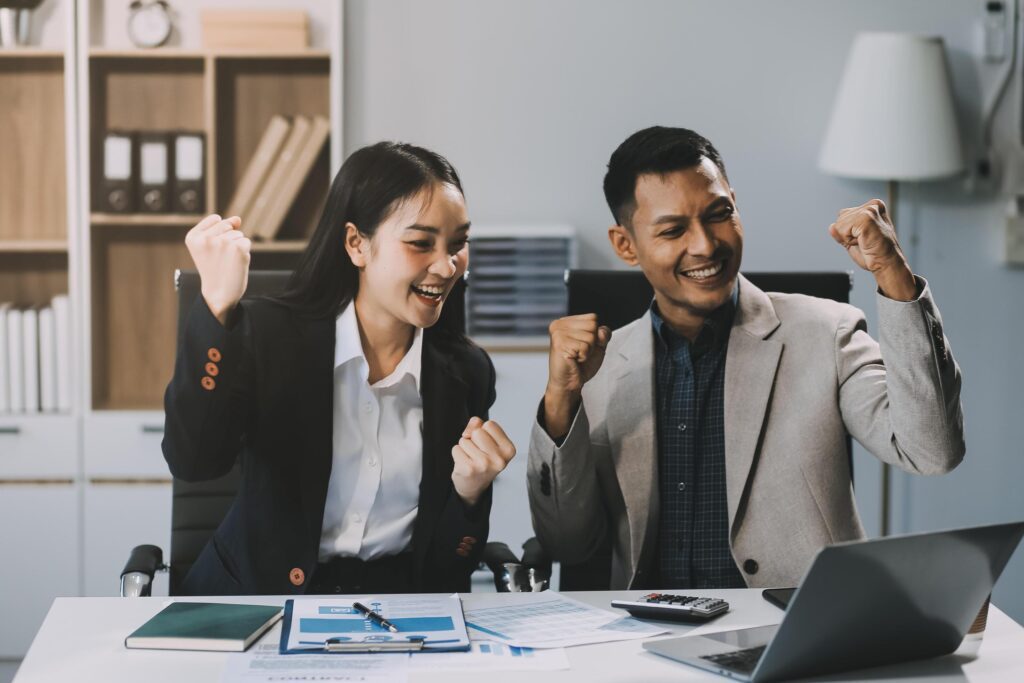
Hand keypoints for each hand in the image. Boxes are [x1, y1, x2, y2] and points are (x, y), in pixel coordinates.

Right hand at [184, 214, 250, 324]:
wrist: (219, 294)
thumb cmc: (214, 269)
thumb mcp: (210, 246)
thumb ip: (222, 227)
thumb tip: (237, 218)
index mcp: (193, 237)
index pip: (216, 219)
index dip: (219, 233)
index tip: (212, 250)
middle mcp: (206, 238)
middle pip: (228, 225)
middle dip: (229, 238)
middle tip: (220, 258)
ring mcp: (222, 243)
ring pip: (238, 234)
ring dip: (237, 246)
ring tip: (227, 262)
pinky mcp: (238, 249)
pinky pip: (246, 242)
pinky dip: (244, 253)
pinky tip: (235, 264)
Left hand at [451, 417, 515, 506]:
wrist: (474, 486)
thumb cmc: (483, 461)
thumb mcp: (489, 441)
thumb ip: (480, 425)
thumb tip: (470, 428)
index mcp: (508, 450)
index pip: (490, 425)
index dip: (484, 431)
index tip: (487, 445)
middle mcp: (499, 459)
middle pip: (477, 432)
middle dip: (473, 439)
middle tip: (478, 452)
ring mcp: (484, 465)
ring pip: (465, 440)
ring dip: (465, 448)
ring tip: (471, 459)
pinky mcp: (469, 469)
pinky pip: (456, 449)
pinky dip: (457, 454)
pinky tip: (465, 464)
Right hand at [543, 314, 610, 437]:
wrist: (568, 383)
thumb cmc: (581, 365)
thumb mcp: (597, 346)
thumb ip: (603, 334)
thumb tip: (600, 330)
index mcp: (566, 321)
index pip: (593, 318)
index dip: (595, 335)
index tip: (583, 346)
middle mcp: (559, 324)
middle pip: (592, 325)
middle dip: (592, 343)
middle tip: (580, 353)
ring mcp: (558, 333)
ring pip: (590, 336)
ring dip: (588, 351)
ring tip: (576, 357)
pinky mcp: (559, 343)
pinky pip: (585, 346)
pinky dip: (584, 356)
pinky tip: (574, 360)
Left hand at [828, 199, 916, 300]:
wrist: (887, 264)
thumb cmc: (875, 254)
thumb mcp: (853, 239)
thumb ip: (841, 231)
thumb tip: (831, 227)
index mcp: (872, 207)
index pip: (843, 215)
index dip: (848, 232)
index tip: (864, 238)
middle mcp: (872, 205)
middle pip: (840, 219)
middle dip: (848, 234)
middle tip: (865, 241)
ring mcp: (869, 211)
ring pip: (839, 225)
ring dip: (849, 238)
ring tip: (865, 242)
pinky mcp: (866, 218)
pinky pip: (842, 230)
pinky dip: (849, 241)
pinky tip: (864, 242)